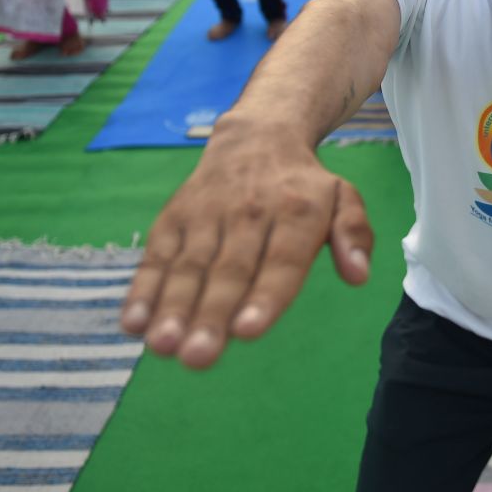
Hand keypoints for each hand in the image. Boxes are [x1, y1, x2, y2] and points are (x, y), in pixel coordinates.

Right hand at [120, 123, 373, 368]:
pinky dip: (142, 289)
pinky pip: (157, 254)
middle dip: (212, 315)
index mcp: (298, 213)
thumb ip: (354, 234)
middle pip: (230, 270)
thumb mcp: (343, 197)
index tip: (248, 331)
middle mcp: (251, 212)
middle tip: (198, 357)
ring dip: (173, 308)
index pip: (282, 260)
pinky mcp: (175, 216)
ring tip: (162, 346)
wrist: (258, 134)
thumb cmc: (304, 185)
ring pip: (190, 266)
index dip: (265, 296)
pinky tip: (132, 322)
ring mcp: (208, 214)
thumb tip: (359, 276)